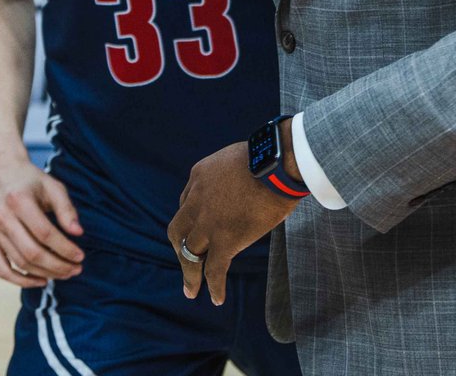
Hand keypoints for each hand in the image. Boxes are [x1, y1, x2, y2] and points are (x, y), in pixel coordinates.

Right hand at [0, 151, 84, 288]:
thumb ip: (66, 208)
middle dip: (57, 266)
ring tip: (64, 274)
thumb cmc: (31, 179)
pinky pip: (2, 270)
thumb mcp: (52, 186)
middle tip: (76, 269)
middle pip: (32, 252)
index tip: (81, 256)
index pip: (45, 233)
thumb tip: (78, 233)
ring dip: (44, 274)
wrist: (0, 172)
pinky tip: (41, 280)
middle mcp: (2, 218)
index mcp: (19, 200)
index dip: (65, 248)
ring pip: (19, 263)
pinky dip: (21, 280)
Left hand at [168, 140, 300, 306]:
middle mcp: (196, 199)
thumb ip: (228, 176)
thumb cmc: (267, 157)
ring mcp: (208, 222)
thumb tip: (242, 189)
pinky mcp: (225, 240)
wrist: (276, 163)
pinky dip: (213, 286)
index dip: (191, 220)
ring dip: (190, 274)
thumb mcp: (235, 159)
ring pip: (189, 254)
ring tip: (191, 290)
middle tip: (185, 263)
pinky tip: (216, 298)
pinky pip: (214, 269)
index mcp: (199, 176)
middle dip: (180, 248)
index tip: (199, 230)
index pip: (186, 202)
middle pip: (178, 230)